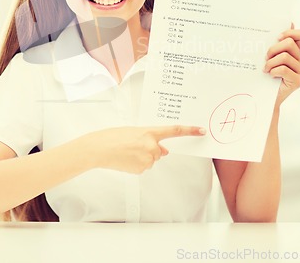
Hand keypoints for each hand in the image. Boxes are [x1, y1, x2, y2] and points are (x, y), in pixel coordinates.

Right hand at [81, 125, 204, 173]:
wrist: (98, 149)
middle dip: (150, 149)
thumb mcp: (133, 132)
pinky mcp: (141, 169)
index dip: (189, 130)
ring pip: (151, 160)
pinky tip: (125, 159)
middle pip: (159, 150)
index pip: (174, 131)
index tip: (201, 131)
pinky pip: (143, 167)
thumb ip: (150, 138)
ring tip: (126, 152)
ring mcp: (147, 159)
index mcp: (149, 132)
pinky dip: (136, 164)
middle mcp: (151, 146)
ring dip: (141, 157)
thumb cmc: (112, 137)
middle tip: (132, 146)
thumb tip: (164, 151)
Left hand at [264, 23, 299, 107]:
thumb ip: (274, 43)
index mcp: (295, 51)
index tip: (277, 37)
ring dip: (270, 62)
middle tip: (265, 58)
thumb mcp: (268, 56)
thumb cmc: (264, 74)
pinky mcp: (297, 81)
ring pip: (285, 56)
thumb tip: (285, 25)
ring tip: (265, 69)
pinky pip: (284, 69)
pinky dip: (273, 71)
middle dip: (273, 48)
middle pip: (289, 43)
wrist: (263, 95)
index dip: (290, 32)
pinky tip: (270, 76)